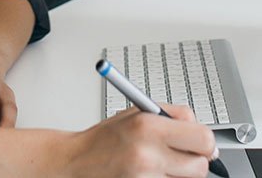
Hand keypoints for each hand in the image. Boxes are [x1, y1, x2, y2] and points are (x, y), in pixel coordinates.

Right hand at [66, 103, 217, 177]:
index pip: (202, 137)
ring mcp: (148, 176)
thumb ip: (170, 116)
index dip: (205, 141)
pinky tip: (149, 172)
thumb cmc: (106, 137)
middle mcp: (149, 152)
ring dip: (180, 172)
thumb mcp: (134, 113)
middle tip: (181, 153)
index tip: (200, 142)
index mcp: (148, 125)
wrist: (79, 161)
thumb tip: (201, 130)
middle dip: (195, 159)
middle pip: (201, 164)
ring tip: (158, 162)